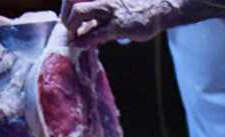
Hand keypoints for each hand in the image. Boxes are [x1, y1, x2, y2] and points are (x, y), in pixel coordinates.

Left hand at [60, 0, 192, 46]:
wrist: (158, 9)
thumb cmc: (135, 10)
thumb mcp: (114, 10)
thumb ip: (99, 19)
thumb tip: (86, 31)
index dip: (67, 10)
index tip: (68, 22)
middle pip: (72, 2)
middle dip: (67, 18)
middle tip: (70, 31)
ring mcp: (109, 9)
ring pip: (79, 12)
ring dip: (72, 27)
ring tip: (74, 38)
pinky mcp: (118, 25)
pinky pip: (95, 32)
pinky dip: (84, 40)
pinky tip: (79, 44)